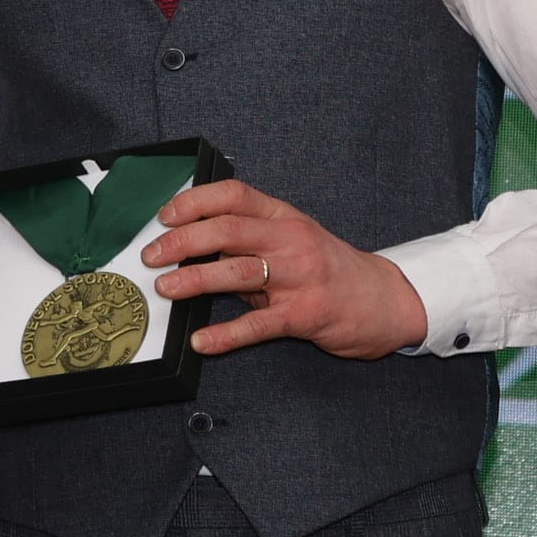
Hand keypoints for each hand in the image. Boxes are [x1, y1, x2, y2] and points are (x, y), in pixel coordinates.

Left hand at [140, 179, 426, 359]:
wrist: (384, 300)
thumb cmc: (327, 268)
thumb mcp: (290, 239)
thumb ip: (247, 239)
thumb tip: (189, 242)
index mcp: (282, 216)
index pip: (233, 195)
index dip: (194, 201)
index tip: (164, 215)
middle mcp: (291, 240)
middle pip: (228, 230)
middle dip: (183, 241)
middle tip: (152, 256)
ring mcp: (300, 277)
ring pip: (239, 272)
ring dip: (196, 280)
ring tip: (166, 289)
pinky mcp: (305, 315)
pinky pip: (259, 324)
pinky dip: (226, 334)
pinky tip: (202, 341)